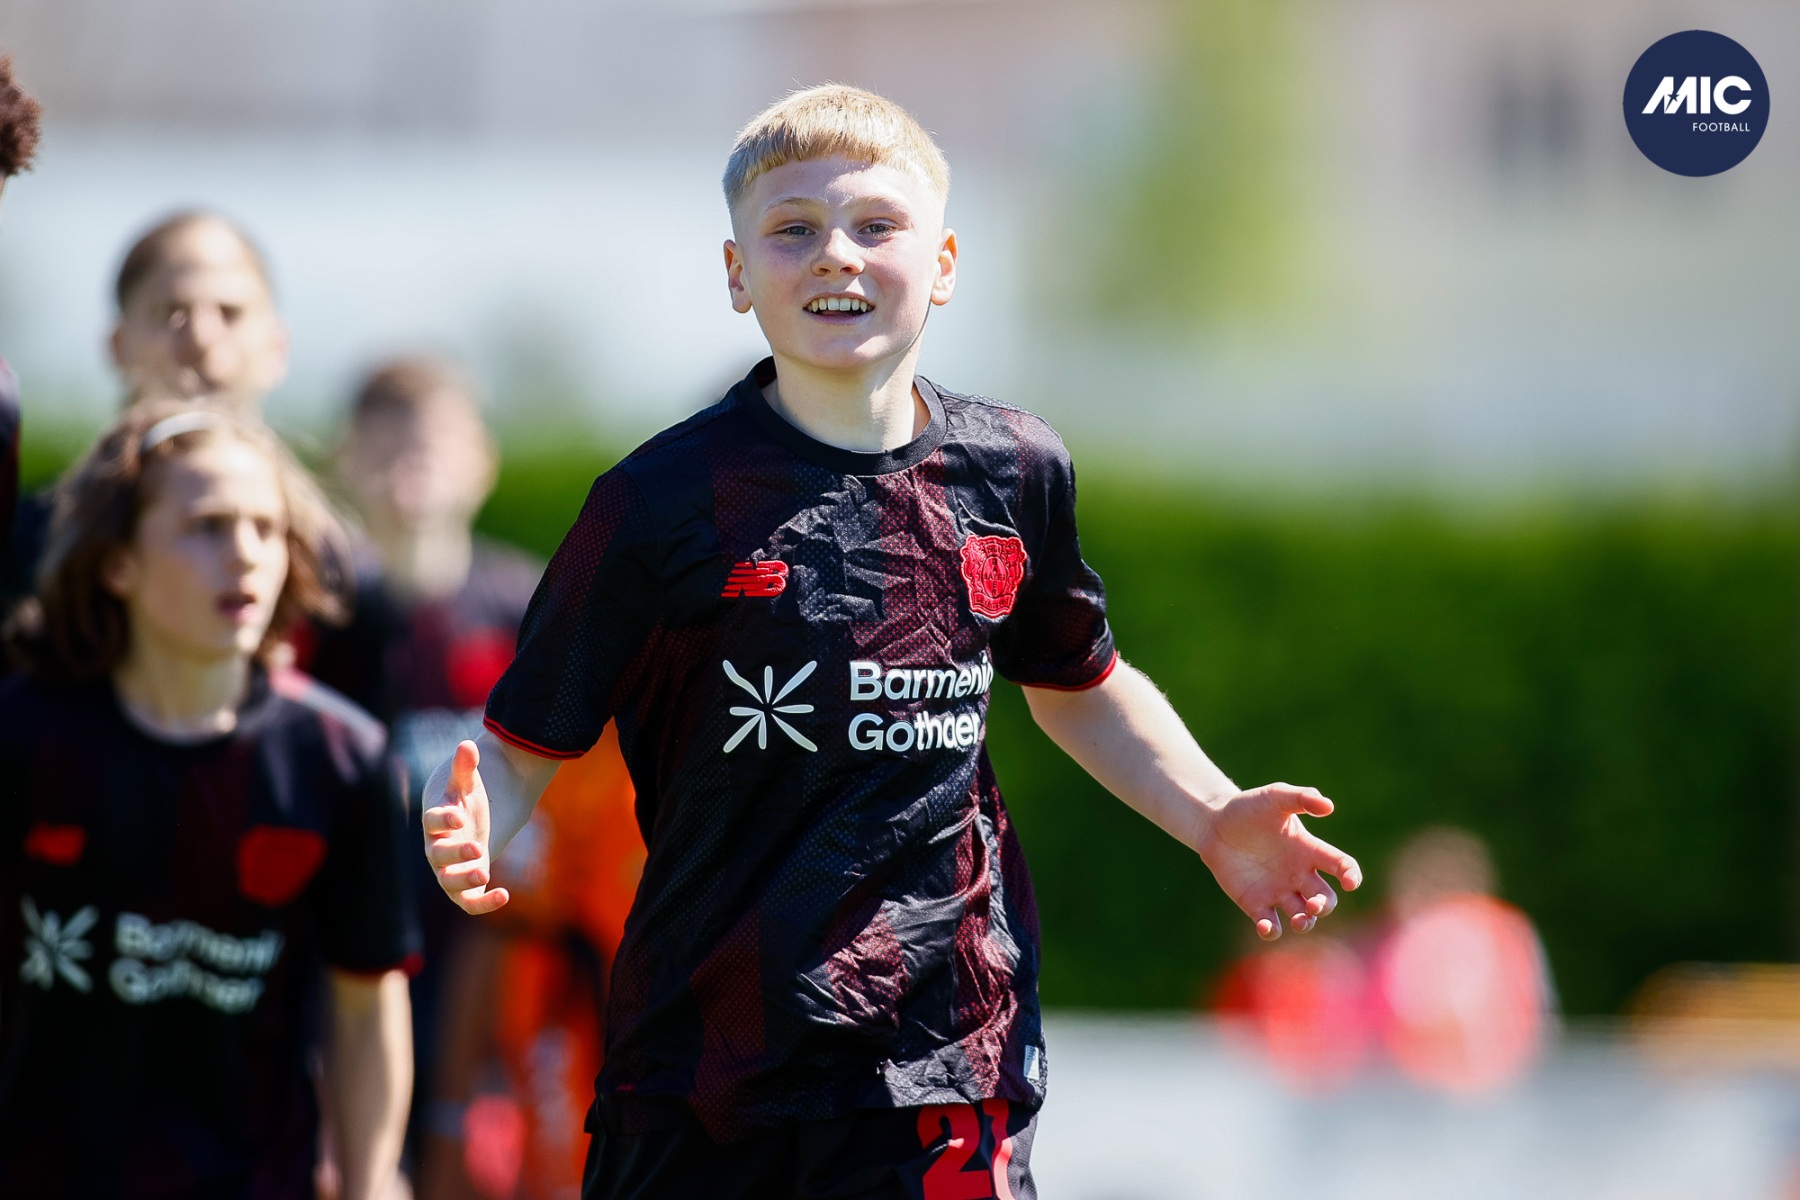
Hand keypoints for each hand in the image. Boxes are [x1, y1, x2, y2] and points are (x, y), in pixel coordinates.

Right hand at [421, 740, 510, 914]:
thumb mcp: (467, 782)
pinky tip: (505, 896)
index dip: (442, 819)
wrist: (468, 822)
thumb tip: (467, 745)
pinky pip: (468, 901)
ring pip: (449, 882)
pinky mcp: (465, 886)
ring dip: (464, 881)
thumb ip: (465, 766)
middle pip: (438, 855)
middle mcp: (438, 848)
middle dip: (455, 854)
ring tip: (485, 874)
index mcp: (436, 820)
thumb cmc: (464, 800)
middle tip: (477, 847)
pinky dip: (483, 903)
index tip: (458, 816)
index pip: (431, 821)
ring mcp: (449, 869)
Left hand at [1196, 783, 1360, 940]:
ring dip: (1305, 923)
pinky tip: (1266, 925)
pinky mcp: (1256, 904)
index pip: (1341, 865)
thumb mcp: (1274, 796)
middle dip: (1324, 906)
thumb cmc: (1248, 808)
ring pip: (1303, 917)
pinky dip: (1271, 930)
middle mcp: (1299, 875)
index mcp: (1310, 850)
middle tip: (1313, 904)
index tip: (1349, 882)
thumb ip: (1301, 797)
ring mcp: (1279, 892)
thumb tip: (1328, 806)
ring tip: (1299, 920)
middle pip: (1325, 899)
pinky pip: (1271, 925)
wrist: (1214, 824)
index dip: (1351, 875)